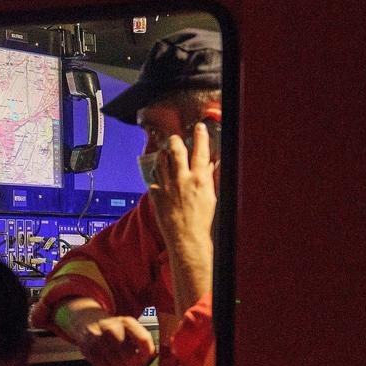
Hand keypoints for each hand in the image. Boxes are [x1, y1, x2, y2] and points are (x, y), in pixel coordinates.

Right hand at [71, 313, 156, 365]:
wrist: (86, 321)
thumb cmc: (113, 329)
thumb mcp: (129, 328)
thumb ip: (142, 340)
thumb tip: (152, 355)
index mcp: (127, 322)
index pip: (143, 340)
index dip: (146, 355)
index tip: (144, 359)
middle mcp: (112, 328)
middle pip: (130, 357)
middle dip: (132, 363)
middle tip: (130, 361)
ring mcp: (98, 339)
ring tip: (116, 358)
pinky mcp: (88, 349)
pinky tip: (107, 361)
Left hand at [149, 123, 215, 264]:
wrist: (187, 238)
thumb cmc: (202, 220)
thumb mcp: (211, 196)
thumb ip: (210, 178)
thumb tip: (212, 165)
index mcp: (199, 179)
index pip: (200, 151)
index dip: (200, 137)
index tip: (198, 128)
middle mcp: (182, 179)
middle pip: (176, 151)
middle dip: (175, 141)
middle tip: (175, 139)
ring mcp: (167, 186)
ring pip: (161, 161)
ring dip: (164, 156)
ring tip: (166, 154)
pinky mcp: (156, 195)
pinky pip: (153, 180)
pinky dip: (157, 177)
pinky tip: (160, 178)